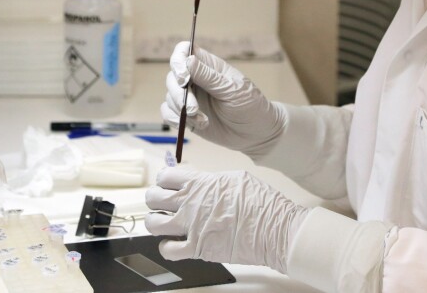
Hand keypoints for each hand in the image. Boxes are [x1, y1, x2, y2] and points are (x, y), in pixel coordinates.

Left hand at [145, 167, 309, 273]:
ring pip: (153, 223)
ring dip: (154, 222)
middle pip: (153, 197)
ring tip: (162, 222)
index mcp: (200, 183)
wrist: (274, 229)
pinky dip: (166, 247)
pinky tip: (172, 243)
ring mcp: (191, 227)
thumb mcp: (236, 178)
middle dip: (154, 198)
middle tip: (161, 202)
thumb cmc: (261, 202)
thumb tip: (201, 181)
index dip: (163, 179)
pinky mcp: (197, 249)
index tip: (167, 183)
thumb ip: (212, 180)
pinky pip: (168, 250)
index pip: (165, 176)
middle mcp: (190, 203)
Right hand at [162, 42, 285, 156]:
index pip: (184, 51)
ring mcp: (190, 97)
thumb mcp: (232, 89)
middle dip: (178, 94)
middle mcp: (196, 79)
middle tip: (193, 109)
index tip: (183, 78)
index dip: (177, 60)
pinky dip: (176, 120)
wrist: (256, 133)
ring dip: (181, 110)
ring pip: (169, 96)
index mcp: (208, 66)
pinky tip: (196, 125)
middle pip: (172, 77)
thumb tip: (188, 60)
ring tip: (203, 120)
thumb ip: (209, 77)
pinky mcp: (186, 115)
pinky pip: (168, 113)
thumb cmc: (250, 105)